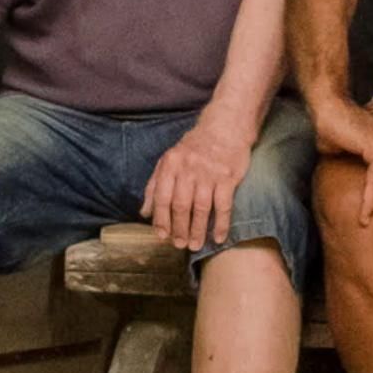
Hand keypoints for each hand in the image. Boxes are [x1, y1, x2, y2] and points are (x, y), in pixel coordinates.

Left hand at [140, 117, 251, 249]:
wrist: (226, 127)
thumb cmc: (196, 146)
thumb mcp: (169, 160)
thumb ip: (154, 185)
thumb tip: (144, 213)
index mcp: (170, 164)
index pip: (161, 197)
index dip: (161, 219)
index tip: (161, 236)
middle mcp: (188, 169)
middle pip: (181, 205)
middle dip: (179, 228)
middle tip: (179, 244)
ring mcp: (209, 173)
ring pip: (201, 208)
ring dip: (198, 230)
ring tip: (195, 245)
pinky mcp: (228, 177)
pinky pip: (223, 205)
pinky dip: (221, 224)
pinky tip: (219, 237)